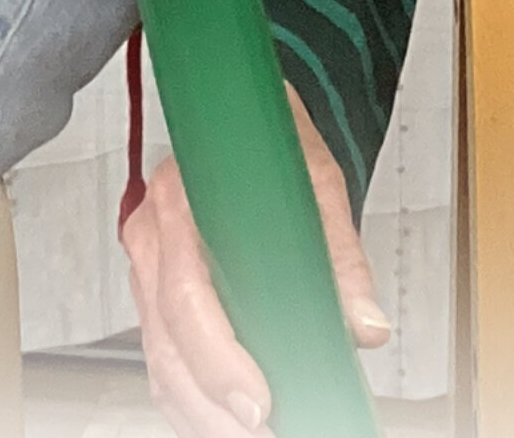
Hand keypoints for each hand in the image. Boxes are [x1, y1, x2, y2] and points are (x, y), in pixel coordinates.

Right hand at [122, 85, 387, 434]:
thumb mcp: (315, 178)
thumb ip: (340, 253)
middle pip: (167, 338)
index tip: (260, 400)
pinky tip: (226, 419)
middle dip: (214, 401)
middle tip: (266, 430)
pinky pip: (162, 357)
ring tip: (256, 434)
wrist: (244, 109)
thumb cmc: (272, 137)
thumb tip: (366, 324)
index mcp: (181, 197)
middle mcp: (153, 231)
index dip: (219, 357)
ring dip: (202, 412)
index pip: (187, 292)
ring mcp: (148, 263)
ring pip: (159, 357)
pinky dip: (191, 400)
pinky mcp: (156, 290)